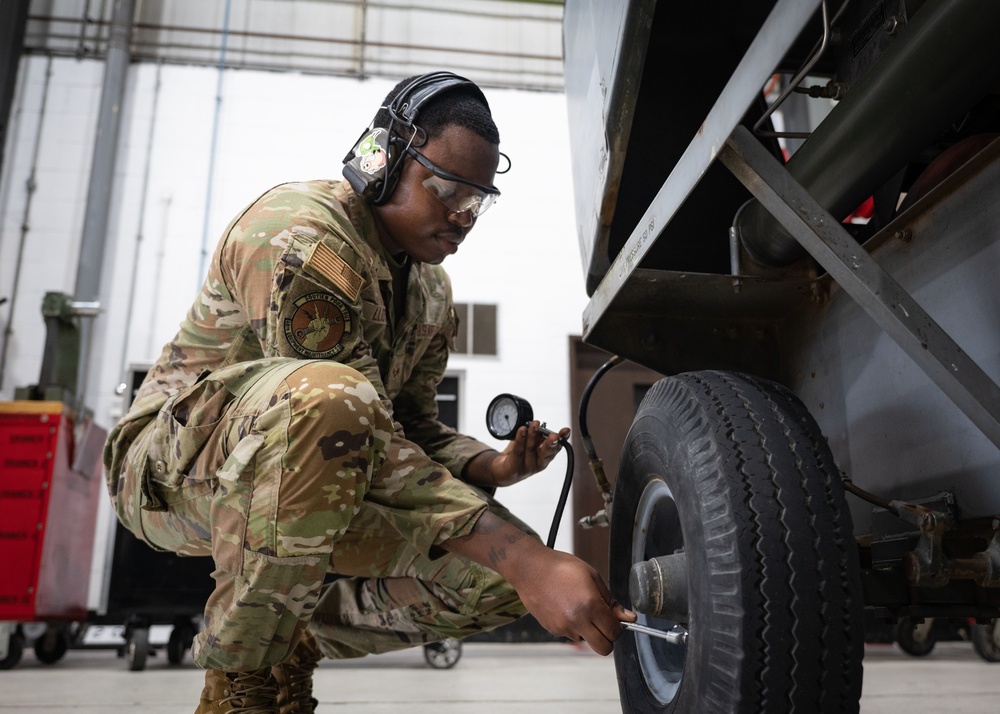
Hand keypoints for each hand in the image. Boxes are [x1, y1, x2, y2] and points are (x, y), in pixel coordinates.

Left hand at [465, 421, 570, 488]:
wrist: (500, 470)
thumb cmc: (517, 455)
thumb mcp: (528, 443)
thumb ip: (535, 435)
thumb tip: (539, 423)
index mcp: (544, 456)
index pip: (556, 447)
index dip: (562, 439)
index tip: (566, 431)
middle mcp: (538, 462)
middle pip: (546, 452)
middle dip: (551, 443)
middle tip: (555, 435)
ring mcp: (527, 467)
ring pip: (530, 448)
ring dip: (533, 435)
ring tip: (535, 424)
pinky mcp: (515, 468)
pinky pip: (518, 451)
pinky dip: (520, 440)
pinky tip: (522, 430)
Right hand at [512, 548, 635, 655]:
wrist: (530, 569)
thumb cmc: (561, 567)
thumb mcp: (592, 577)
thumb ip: (611, 601)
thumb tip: (629, 618)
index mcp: (590, 605)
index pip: (615, 632)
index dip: (619, 627)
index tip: (616, 620)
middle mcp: (577, 620)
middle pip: (603, 648)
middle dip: (608, 638)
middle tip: (604, 623)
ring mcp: (563, 627)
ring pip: (586, 640)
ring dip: (588, 630)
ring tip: (579, 607)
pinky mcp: (552, 629)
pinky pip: (570, 634)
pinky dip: (573, 626)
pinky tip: (566, 607)